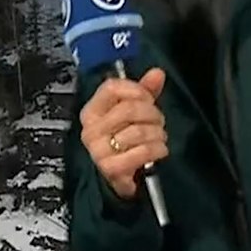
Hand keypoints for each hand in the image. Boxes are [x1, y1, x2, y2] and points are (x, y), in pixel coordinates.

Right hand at [78, 67, 168, 199]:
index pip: (112, 88)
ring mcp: (98, 150)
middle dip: (153, 114)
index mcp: (92, 111)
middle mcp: (91, 129)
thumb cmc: (125, 142)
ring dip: (158, 134)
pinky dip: (157, 150)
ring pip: (139, 131)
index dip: (137, 90)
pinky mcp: (111, 168)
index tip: (148, 99)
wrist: (119, 177)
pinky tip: (159, 151)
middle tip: (158, 122)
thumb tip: (157, 73)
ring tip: (159, 138)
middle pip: (129, 108)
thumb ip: (145, 91)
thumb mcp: (134, 114)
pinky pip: (142, 152)